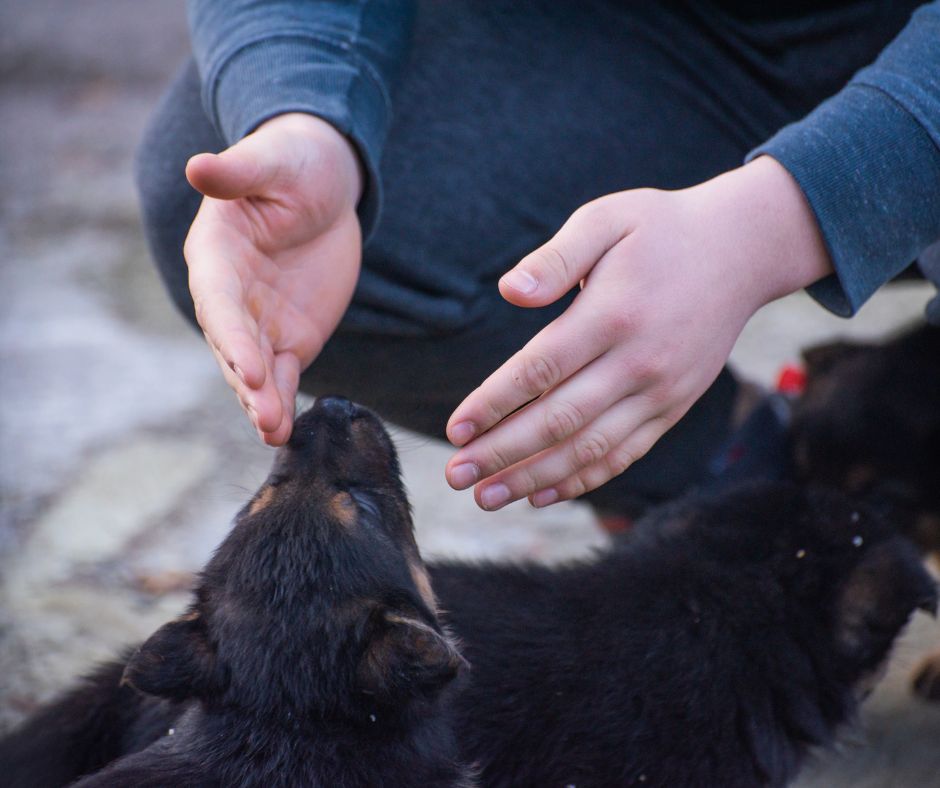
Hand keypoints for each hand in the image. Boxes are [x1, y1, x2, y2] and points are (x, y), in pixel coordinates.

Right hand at [184, 113, 362, 444]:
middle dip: (248, 383)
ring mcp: (259, 323)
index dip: (232, 336)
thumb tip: (198, 166)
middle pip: (233, 347)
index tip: (249, 368)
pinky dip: (284, 402)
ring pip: (255, 371)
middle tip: (266, 417)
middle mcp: (230, 297)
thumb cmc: (294, 164)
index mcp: (216, 256)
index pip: (220, 304)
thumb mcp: (271, 162)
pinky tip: (285, 432)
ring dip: (263, 402)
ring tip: (275, 433)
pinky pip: (285, 376)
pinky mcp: (290, 339)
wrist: (323, 186)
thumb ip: (238, 173)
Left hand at [444, 156, 831, 509]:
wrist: (743, 250)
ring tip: (487, 497)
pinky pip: (625, 453)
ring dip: (534, 478)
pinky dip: (583, 479)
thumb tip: (508, 291)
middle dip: (502, 453)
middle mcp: (638, 362)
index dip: (493, 404)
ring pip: (589, 448)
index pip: (539, 371)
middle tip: (455, 475)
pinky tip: (543, 494)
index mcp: (612, 314)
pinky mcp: (674, 406)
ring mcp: (661, 391)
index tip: (455, 430)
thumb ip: (555, 257)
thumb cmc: (661, 229)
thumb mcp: (607, 219)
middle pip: (559, 420)